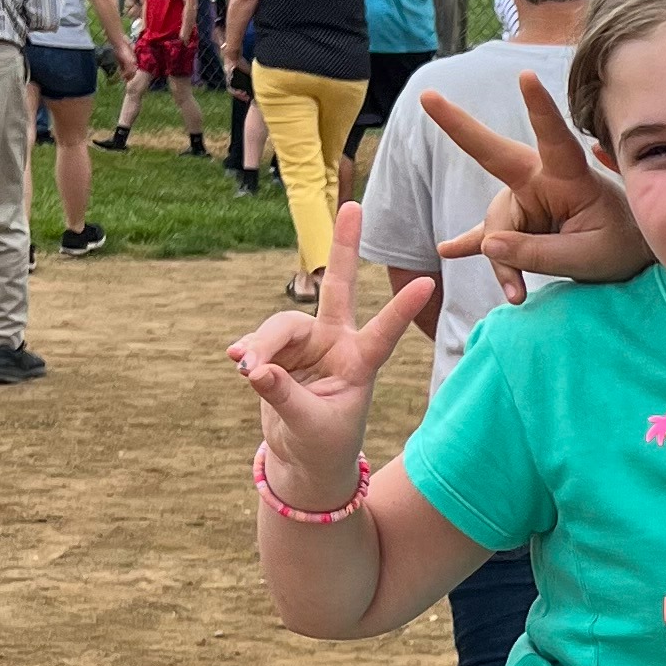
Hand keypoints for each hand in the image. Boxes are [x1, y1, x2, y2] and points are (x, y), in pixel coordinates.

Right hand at [227, 204, 432, 499]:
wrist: (303, 459)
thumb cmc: (322, 445)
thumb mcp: (309, 427)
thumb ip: (284, 396)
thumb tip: (254, 368)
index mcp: (360, 363)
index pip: (383, 334)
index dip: (401, 311)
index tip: (427, 284)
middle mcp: (337, 344)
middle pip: (338, 288)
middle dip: (345, 246)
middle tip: (354, 205)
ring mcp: (308, 343)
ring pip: (280, 325)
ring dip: (261, 344)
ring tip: (247, 368)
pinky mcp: (280, 351)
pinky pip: (259, 342)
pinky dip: (248, 351)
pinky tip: (238, 361)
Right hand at [425, 74, 643, 298]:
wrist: (628, 255)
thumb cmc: (620, 246)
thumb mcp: (587, 257)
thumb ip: (538, 252)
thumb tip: (488, 246)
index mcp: (570, 177)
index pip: (554, 138)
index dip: (540, 108)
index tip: (526, 76)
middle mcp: (542, 181)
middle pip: (495, 156)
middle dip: (461, 126)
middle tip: (428, 97)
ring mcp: (526, 202)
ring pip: (495, 227)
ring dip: (503, 262)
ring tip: (517, 293)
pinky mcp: (518, 226)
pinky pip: (488, 237)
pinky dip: (472, 246)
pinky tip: (448, 250)